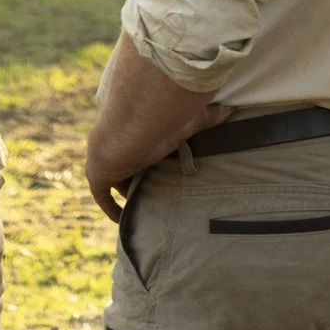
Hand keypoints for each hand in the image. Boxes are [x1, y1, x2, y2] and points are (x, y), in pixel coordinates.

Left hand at [84, 100, 232, 222]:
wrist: (131, 126)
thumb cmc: (160, 119)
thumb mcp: (186, 122)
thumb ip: (207, 117)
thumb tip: (231, 108)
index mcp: (136, 128)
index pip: (141, 144)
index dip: (150, 157)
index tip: (163, 167)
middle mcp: (118, 142)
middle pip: (128, 163)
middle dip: (140, 175)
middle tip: (159, 190)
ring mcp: (105, 159)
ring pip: (117, 179)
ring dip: (129, 191)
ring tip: (146, 207)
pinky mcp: (97, 174)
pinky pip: (102, 196)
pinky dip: (110, 208)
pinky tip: (119, 221)